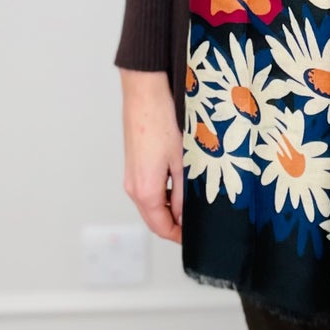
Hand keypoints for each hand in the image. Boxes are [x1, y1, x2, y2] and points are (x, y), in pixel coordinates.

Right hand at [120, 68, 183, 241]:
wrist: (144, 92)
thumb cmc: (163, 121)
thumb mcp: (182, 160)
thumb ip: (184, 193)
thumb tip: (185, 217)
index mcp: (145, 191)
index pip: (161, 227)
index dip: (179, 236)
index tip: (197, 236)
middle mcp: (133, 187)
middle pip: (154, 218)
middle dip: (175, 224)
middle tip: (198, 221)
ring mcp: (131, 175)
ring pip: (151, 203)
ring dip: (169, 207)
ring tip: (194, 200)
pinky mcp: (133, 164)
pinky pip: (148, 189)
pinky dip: (163, 193)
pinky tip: (180, 181)